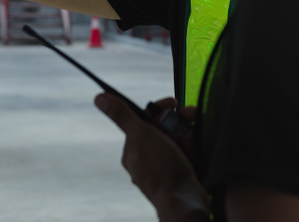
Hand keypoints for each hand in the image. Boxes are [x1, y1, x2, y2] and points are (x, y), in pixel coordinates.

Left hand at [95, 94, 209, 221]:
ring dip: (188, 131)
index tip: (174, 102)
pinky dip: (194, 145)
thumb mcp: (140, 134)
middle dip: (178, 119)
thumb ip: (121, 115)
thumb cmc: (160, 168)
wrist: (184, 199)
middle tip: (191, 115)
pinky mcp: (180, 174)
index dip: (160, 108)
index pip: (144, 120)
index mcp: (133, 150)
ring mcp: (164, 168)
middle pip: (162, 128)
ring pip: (176, 140)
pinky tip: (199, 144)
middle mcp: (146, 159)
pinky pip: (187, 153)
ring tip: (197, 129)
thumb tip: (99, 98)